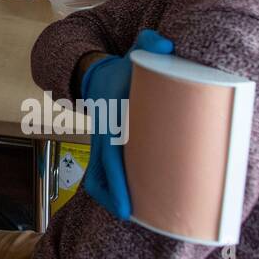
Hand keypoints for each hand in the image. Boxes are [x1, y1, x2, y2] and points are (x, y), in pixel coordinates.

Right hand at [80, 29, 174, 219]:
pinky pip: (103, 173)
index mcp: (110, 116)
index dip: (116, 180)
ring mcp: (103, 142)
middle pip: (103, 170)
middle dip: (113, 194)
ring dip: (110, 194)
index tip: (125, 204)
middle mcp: (104, 133)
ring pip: (100, 175)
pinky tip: (129, 204)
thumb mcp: (133, 55)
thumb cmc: (122, 71)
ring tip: (132, 213)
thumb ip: (149, 46)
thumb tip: (162, 43)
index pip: (110, 152)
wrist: (96, 73)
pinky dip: (109, 189)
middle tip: (128, 214)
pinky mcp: (108, 148)